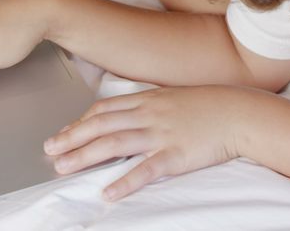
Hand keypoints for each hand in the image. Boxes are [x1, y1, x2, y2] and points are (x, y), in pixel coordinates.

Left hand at [43, 86, 251, 199]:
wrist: (240, 113)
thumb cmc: (210, 106)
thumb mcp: (174, 97)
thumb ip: (150, 105)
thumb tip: (129, 114)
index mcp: (148, 100)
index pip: (104, 109)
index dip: (80, 121)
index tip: (63, 133)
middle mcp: (149, 114)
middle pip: (101, 125)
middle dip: (71, 138)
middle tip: (49, 151)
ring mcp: (161, 133)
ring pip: (115, 143)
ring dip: (85, 156)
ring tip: (64, 168)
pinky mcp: (176, 155)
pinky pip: (145, 169)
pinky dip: (125, 181)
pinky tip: (109, 192)